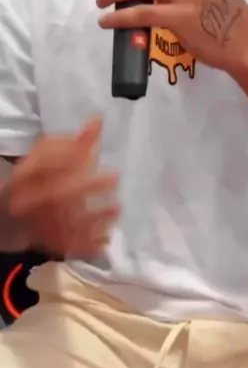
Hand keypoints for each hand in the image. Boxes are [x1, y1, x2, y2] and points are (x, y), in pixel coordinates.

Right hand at [6, 118, 118, 257]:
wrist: (10, 215)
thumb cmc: (38, 179)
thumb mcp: (49, 155)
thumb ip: (75, 141)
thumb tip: (98, 120)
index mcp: (26, 174)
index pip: (44, 164)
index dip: (69, 158)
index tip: (94, 154)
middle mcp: (28, 200)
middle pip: (55, 194)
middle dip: (86, 187)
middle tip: (114, 178)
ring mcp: (36, 223)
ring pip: (63, 224)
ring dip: (92, 219)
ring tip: (116, 208)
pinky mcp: (46, 243)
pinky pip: (67, 247)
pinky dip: (87, 245)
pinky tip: (106, 239)